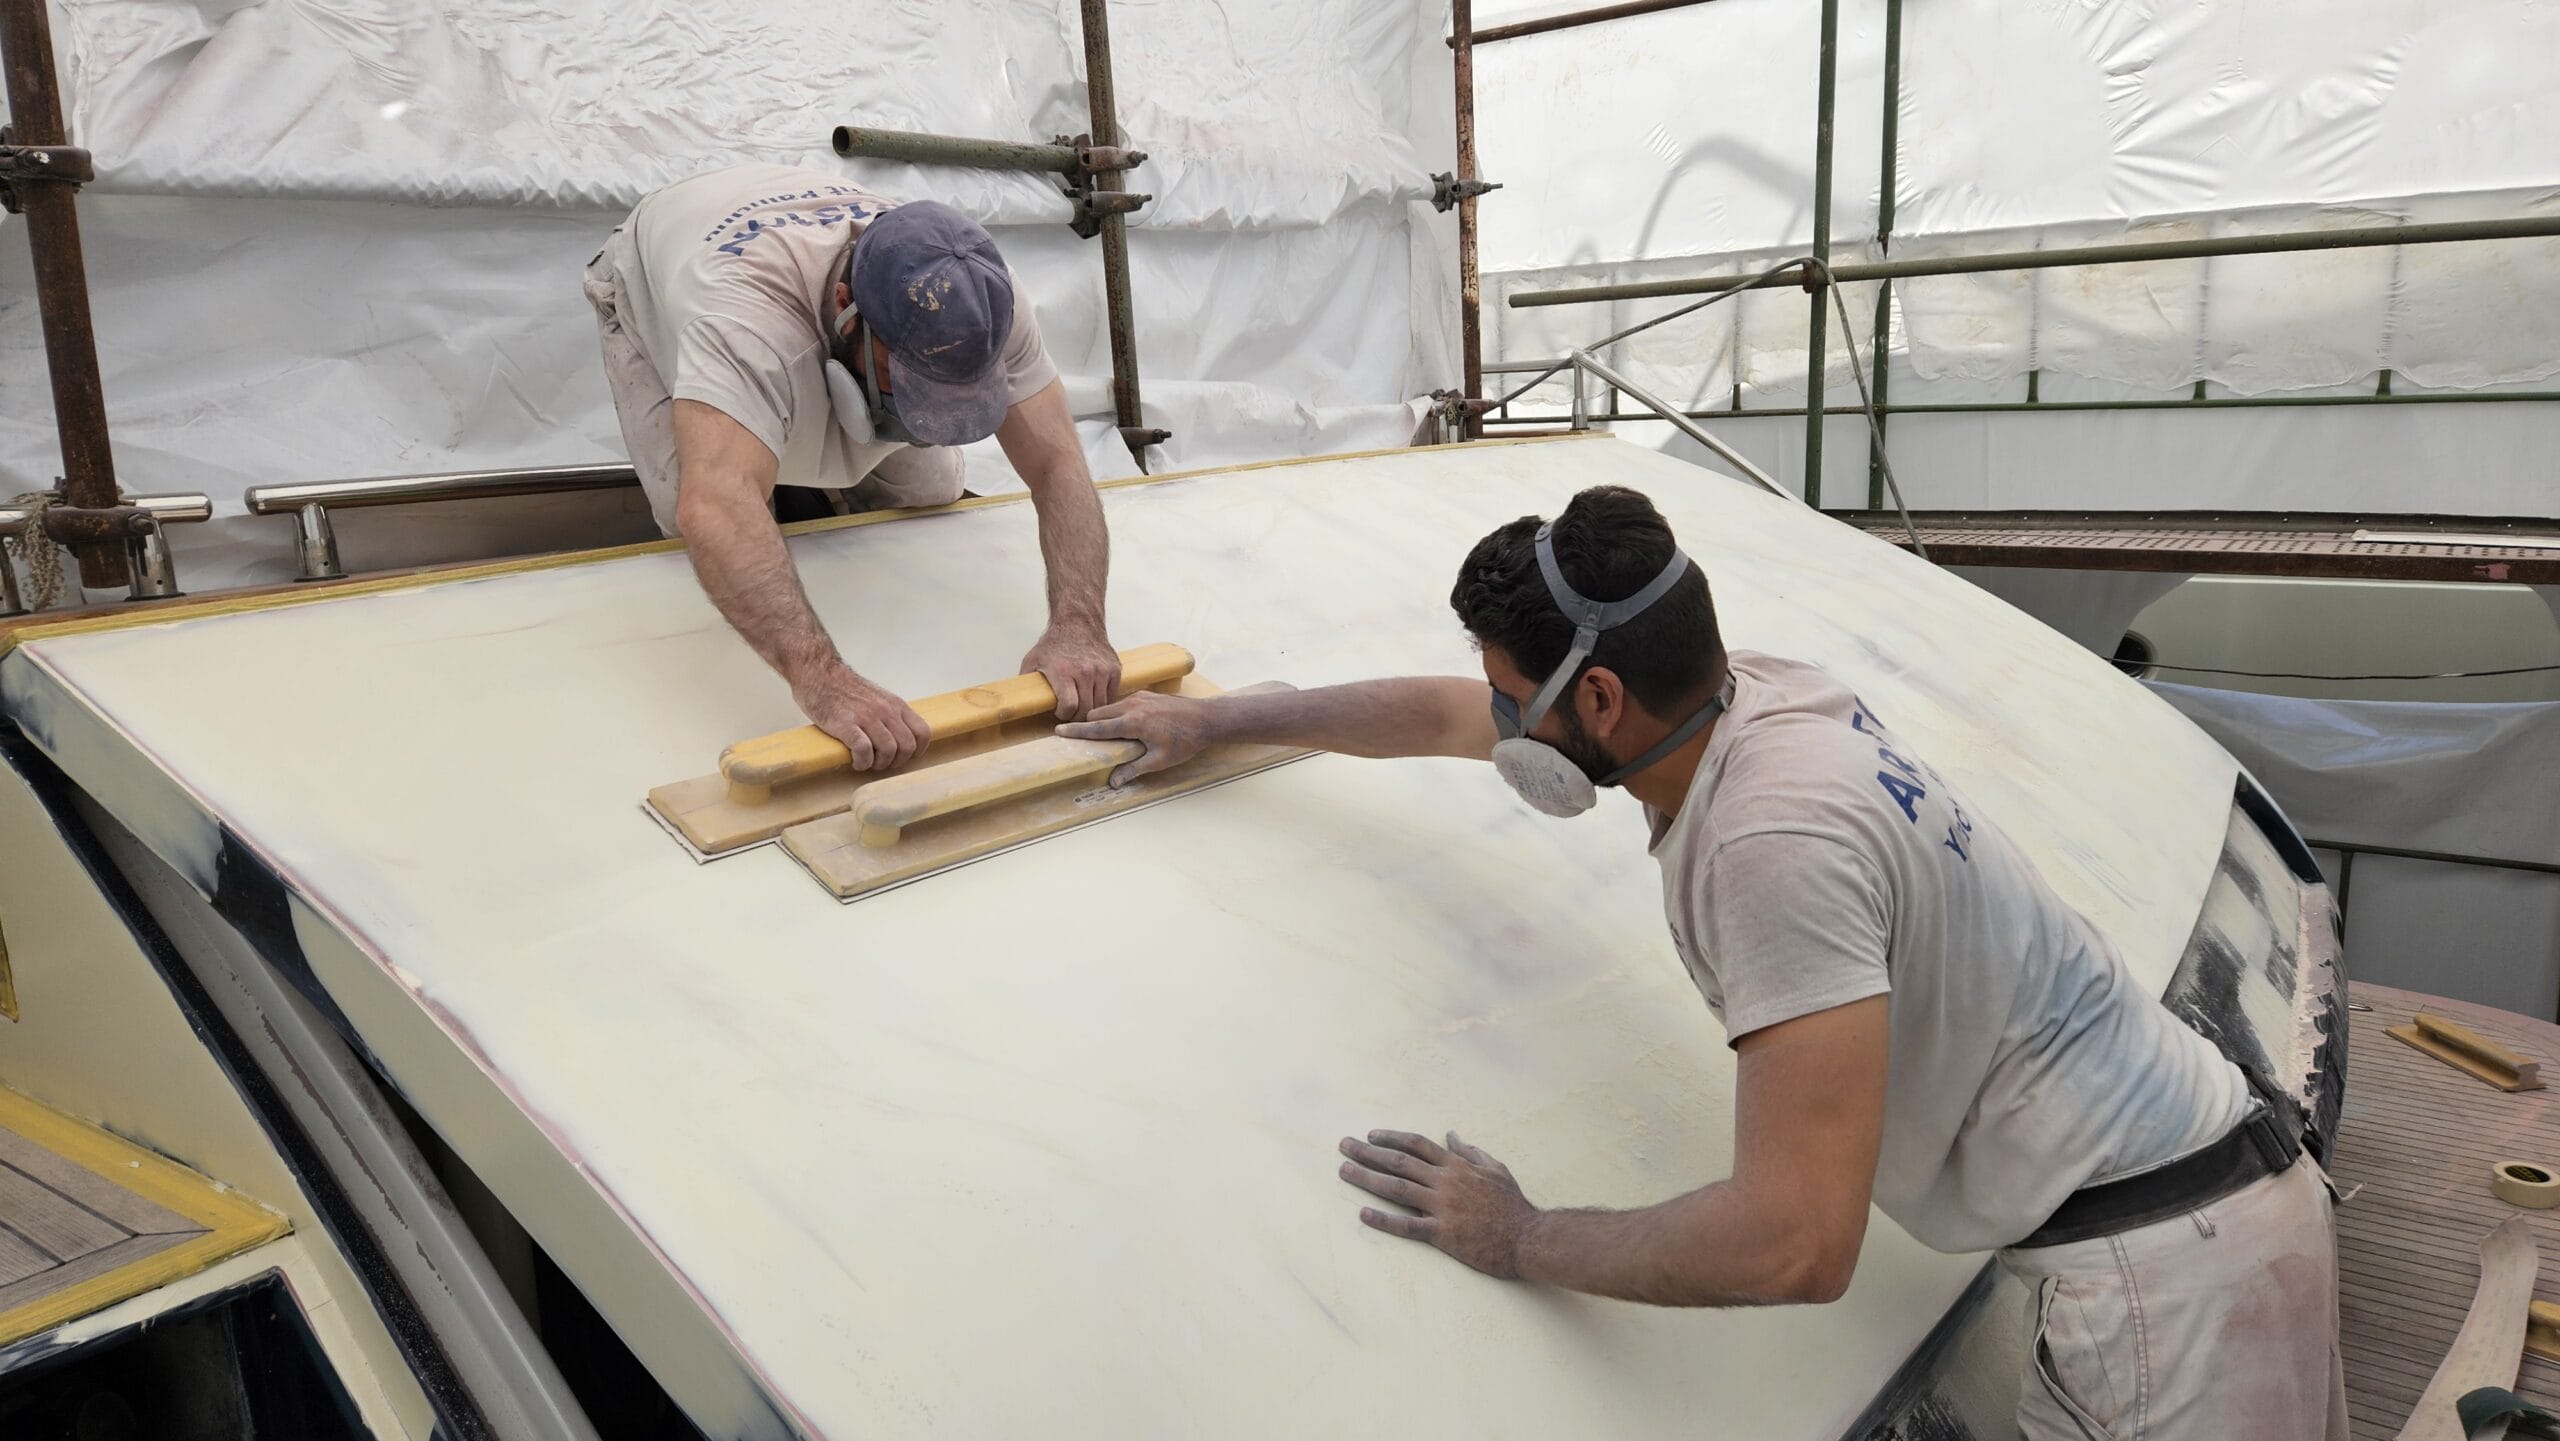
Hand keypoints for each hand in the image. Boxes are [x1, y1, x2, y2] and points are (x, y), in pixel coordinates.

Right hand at [795, 663, 927, 771]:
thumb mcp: (879, 697)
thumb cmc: (845, 688)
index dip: (917, 751)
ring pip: (888, 751)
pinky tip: (855, 761)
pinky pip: (864, 751)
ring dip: (879, 765)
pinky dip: (862, 763)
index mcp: (896, 704)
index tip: (905, 758)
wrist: (819, 674)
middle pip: (907, 746)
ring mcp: (867, 717)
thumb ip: (891, 714)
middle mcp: (885, 710)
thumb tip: (901, 737)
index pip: (922, 732)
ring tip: (867, 763)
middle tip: (882, 763)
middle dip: (896, 762)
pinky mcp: (846, 724)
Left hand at [1022, 625, 1122, 720]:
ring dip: (1091, 709)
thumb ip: (1026, 681)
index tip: (1059, 712)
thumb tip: (1017, 699)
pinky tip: (1093, 696)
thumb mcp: (1032, 660)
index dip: (1063, 715)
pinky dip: (1104, 699)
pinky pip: (1112, 695)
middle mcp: (1085, 672)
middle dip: (1077, 716)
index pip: (1070, 706)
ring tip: (1081, 705)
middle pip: (1086, 709)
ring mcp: (1102, 671)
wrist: (1078, 622)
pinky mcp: (1114, 669)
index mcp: (1064, 672)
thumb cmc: (1054, 643)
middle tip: (1070, 712)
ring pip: (1101, 705)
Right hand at [1055, 690, 1214, 786]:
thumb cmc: (1185, 741)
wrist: (1207, 719)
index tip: (1059, 732)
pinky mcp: (1146, 695)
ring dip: (1103, 718)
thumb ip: (1133, 769)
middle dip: (1088, 725)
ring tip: (1105, 733)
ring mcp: (1139, 698)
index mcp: (1133, 723)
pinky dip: (1116, 712)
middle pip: (1098, 714)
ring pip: (1109, 707)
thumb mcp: (1159, 760)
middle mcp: (1132, 706)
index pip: (1097, 728)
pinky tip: (1125, 724)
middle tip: (1081, 737)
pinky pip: (1122, 702)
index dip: (1077, 732)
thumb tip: (1113, 782)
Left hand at [1338, 1130, 1536, 1279]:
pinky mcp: (1443, 1234)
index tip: (1371, 1135)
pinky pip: (1407, 1226)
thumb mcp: (1496, 1169)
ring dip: (1367, 1178)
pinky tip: (1363, 1214)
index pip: (1416, 1144)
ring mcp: (1442, 1207)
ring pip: (1397, 1188)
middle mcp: (1445, 1182)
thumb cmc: (1512, 1204)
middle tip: (1344, 1146)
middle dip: (1368, 1152)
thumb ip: (1471, 1152)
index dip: (1391, 1138)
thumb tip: (1452, 1135)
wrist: (1527, 1237)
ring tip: (1344, 1171)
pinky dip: (1384, 1220)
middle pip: (1399, 1162)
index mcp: (1457, 1165)